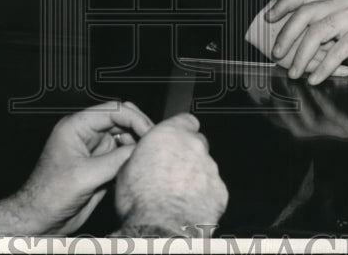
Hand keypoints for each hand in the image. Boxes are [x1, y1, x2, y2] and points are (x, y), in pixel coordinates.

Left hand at [0, 100, 153, 233]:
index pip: (113, 110)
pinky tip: (137, 167)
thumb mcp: (84, 175)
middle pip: (121, 120)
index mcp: (76, 127)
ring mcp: (94, 150)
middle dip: (138, 129)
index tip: (150, 132)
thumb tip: (141, 150)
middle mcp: (86, 134)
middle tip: (154, 143)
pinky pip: (121, 156)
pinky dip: (131, 159)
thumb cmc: (48, 195)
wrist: (39, 220)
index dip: (134, 118)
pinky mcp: (99, 166)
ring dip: (136, 145)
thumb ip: (114, 161)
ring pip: (124, 138)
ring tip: (147, 156)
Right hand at [115, 113, 227, 234]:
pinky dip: (205, 195)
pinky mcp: (220, 191)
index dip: (180, 130)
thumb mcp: (126, 168)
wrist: (159, 228)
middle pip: (197, 143)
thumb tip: (142, 156)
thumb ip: (142, 154)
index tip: (174, 140)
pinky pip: (214, 188)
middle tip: (173, 171)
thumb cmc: (139, 200)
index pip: (186, 120)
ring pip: (206, 167)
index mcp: (170, 134)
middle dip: (188, 153)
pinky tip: (190, 206)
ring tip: (178, 194)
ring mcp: (210, 168)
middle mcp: (193, 146)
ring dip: (196, 176)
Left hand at [267, 0, 347, 83]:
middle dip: (286, 34)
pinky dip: (323, 68)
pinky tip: (315, 79)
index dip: (283, 4)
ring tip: (294, 73)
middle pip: (305, 13)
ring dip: (301, 55)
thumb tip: (286, 39)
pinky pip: (336, 52)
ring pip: (317, 33)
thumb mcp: (339, 33)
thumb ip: (319, 31)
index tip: (268, 18)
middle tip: (276, 53)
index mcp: (334, 0)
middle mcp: (342, 4)